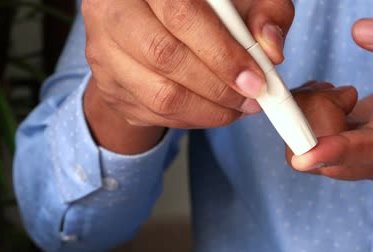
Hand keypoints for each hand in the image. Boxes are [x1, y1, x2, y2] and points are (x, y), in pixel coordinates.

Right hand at [81, 0, 293, 153]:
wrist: (150, 25)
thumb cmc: (201, 8)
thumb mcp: (237, 0)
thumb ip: (263, 13)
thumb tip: (271, 49)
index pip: (181, 15)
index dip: (222, 52)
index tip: (255, 79)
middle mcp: (111, 12)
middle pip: (165, 56)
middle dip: (218, 86)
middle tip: (251, 97)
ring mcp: (102, 52)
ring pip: (159, 94)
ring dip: (208, 110)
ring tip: (237, 107)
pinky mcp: (107, 86)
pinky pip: (153, 114)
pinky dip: (192, 119)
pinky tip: (213, 111)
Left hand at [288, 16, 372, 180]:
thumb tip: (361, 32)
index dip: (337, 152)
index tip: (304, 156)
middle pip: (335, 163)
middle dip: (309, 130)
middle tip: (318, 90)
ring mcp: (369, 157)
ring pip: (320, 158)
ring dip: (306, 123)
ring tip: (324, 89)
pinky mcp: (352, 150)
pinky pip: (317, 147)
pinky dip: (308, 123)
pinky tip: (323, 97)